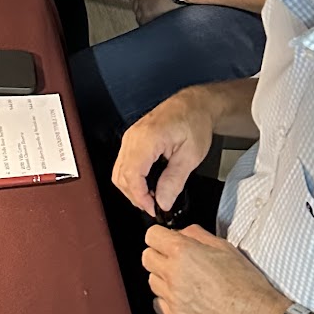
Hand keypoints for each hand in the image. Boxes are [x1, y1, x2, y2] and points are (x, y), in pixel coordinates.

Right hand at [113, 89, 214, 216]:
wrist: (194, 105)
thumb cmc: (194, 122)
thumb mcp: (191, 155)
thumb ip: (174, 180)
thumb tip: (163, 202)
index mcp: (147, 139)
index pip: (132, 175)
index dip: (140, 197)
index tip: (154, 209)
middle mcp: (133, 137)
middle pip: (120, 176)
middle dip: (135, 196)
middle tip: (155, 206)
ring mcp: (130, 137)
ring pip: (119, 172)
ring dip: (132, 189)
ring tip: (152, 198)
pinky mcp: (132, 140)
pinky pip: (124, 164)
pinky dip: (132, 179)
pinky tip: (148, 185)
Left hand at [142, 227, 284, 313]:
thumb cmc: (246, 285)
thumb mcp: (225, 247)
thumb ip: (197, 235)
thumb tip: (183, 233)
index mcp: (183, 252)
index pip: (152, 235)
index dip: (161, 236)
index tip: (168, 240)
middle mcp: (173, 274)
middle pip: (147, 257)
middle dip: (160, 255)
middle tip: (176, 259)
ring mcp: (172, 298)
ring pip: (152, 281)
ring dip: (164, 278)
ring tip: (186, 281)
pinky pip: (159, 303)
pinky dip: (167, 300)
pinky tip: (185, 298)